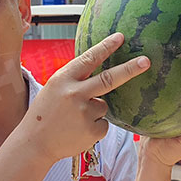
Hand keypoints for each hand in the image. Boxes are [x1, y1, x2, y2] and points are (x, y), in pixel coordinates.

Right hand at [23, 33, 149, 162]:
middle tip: (146, 61)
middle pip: (108, 79)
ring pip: (103, 106)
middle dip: (130, 69)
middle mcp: (74, 94)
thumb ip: (74, 79)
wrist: (34, 143)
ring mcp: (84, 112)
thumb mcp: (54, 88)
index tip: (121, 37)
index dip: (106, 47)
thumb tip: (99, 67)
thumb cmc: (45, 113)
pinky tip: (78, 130)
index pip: (88, 59)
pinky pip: (103, 123)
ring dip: (94, 111)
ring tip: (73, 120)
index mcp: (63, 79)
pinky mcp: (92, 130)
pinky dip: (94, 127)